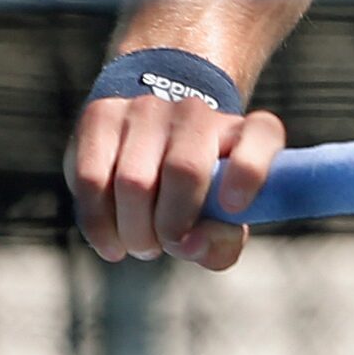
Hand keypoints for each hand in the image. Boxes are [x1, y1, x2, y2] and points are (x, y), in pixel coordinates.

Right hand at [68, 90, 286, 270]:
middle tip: (162, 246)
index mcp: (240, 132)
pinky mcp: (101, 115)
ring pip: (133, 181)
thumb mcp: (218, 220)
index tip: (233, 207)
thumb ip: (219, 242)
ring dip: (134, 231)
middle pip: (184, 170)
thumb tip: (192, 244)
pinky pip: (92, 180)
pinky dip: (99, 224)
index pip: (260, 135)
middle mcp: (196, 111)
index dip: (249, 171)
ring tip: (139, 242)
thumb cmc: (194, 191)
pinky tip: (110, 242)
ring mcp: (147, 108)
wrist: (150, 136)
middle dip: (170, 227)